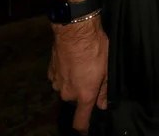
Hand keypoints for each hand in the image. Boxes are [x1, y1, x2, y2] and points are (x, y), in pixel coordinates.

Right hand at [49, 15, 108, 131]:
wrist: (76, 32)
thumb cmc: (96, 49)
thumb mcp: (107, 69)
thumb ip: (104, 90)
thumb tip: (103, 104)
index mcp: (84, 94)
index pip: (80, 120)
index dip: (83, 127)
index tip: (85, 129)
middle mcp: (68, 93)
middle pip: (76, 100)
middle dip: (83, 92)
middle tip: (93, 76)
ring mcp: (57, 83)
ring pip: (67, 88)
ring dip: (74, 81)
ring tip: (83, 66)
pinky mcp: (51, 72)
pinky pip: (60, 78)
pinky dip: (66, 73)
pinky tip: (74, 61)